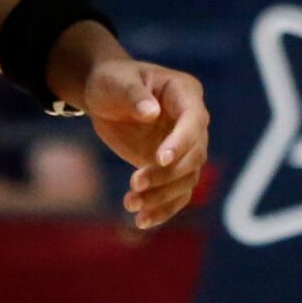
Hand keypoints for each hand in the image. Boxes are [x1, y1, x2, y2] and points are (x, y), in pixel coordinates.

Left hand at [81, 57, 209, 228]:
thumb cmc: (113, 81)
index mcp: (185, 94)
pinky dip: (163, 209)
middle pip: (194, 154)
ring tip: (130, 205)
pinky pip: (176, 192)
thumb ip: (134, 95)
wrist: (106, 97)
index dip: (182, 140)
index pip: (194, 120)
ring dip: (163, 196)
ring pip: (187, 178)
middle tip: (134, 184)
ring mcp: (183, 146)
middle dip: (167, 174)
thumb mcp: (117, 82)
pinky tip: (141, 221)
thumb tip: (151, 113)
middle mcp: (192, 122)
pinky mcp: (170, 166)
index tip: (161, 159)